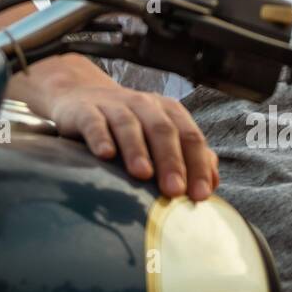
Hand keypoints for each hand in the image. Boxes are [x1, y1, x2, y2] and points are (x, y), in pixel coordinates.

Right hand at [28, 55, 219, 200]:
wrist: (79, 97)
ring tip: (142, 174)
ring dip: (137, 149)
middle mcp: (143, 105)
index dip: (198, 165)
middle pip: (162, 130)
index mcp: (167, 112)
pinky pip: (93, 122)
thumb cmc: (127, 126)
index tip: (200, 195)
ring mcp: (113, 106)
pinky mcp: (84, 111)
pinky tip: (105, 154)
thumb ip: (187, 156)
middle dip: (171, 160)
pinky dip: (100, 137)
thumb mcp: (159, 136)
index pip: (189, 136)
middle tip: (175, 190)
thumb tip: (213, 182)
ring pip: (128, 125)